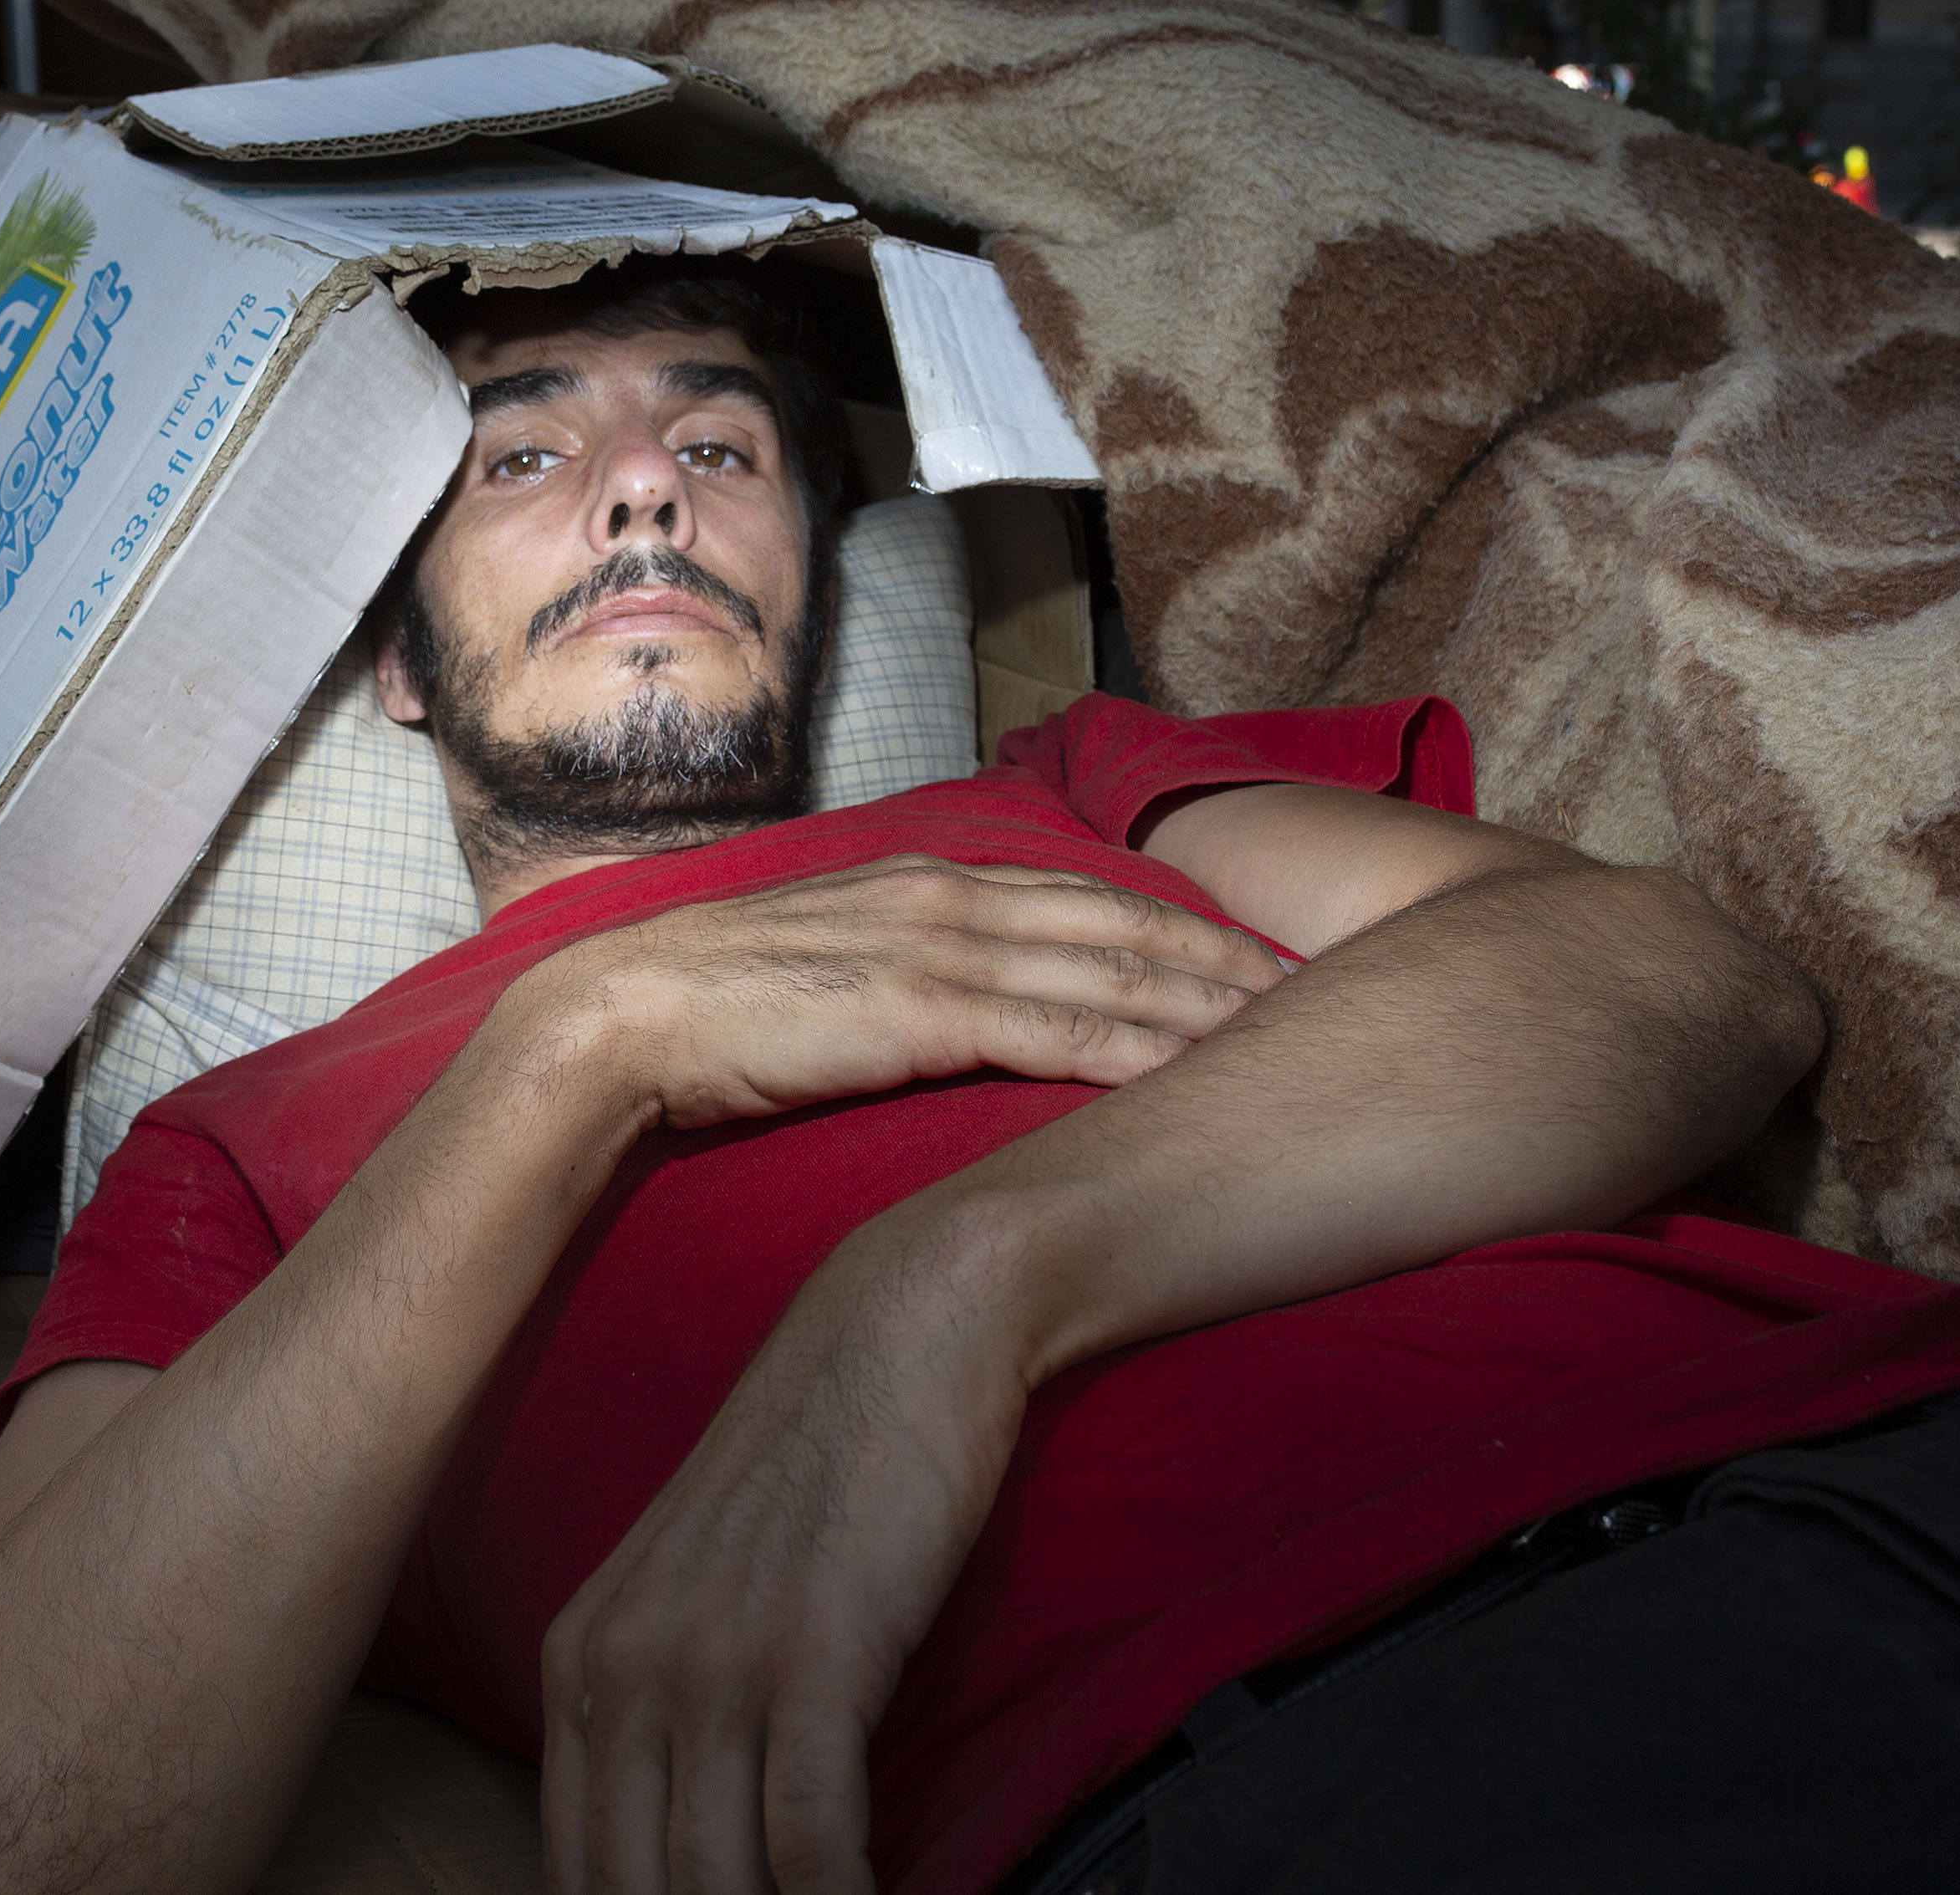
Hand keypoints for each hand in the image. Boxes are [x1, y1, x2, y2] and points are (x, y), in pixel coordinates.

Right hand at [526, 855, 1285, 1133]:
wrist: (626, 1019)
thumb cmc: (721, 1007)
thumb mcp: (837, 962)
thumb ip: (912, 964)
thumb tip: (965, 999)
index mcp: (932, 882)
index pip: (1090, 897)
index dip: (1185, 924)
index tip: (1261, 955)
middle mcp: (952, 899)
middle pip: (1128, 926)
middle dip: (1232, 958)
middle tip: (1332, 988)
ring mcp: (941, 949)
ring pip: (1113, 972)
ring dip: (1212, 1004)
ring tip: (1298, 1034)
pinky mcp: (922, 1011)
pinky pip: (1059, 1031)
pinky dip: (1141, 1050)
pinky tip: (1203, 1077)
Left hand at [539, 1216, 1021, 1894]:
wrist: (899, 1331)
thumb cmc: (819, 1467)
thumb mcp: (697, 1587)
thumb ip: (666, 1704)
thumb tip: (687, 1847)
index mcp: (579, 1657)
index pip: (574, 1868)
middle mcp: (625, 1665)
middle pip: (638, 1888)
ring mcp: (713, 1658)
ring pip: (718, 1881)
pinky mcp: (813, 1651)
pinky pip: (811, 1838)